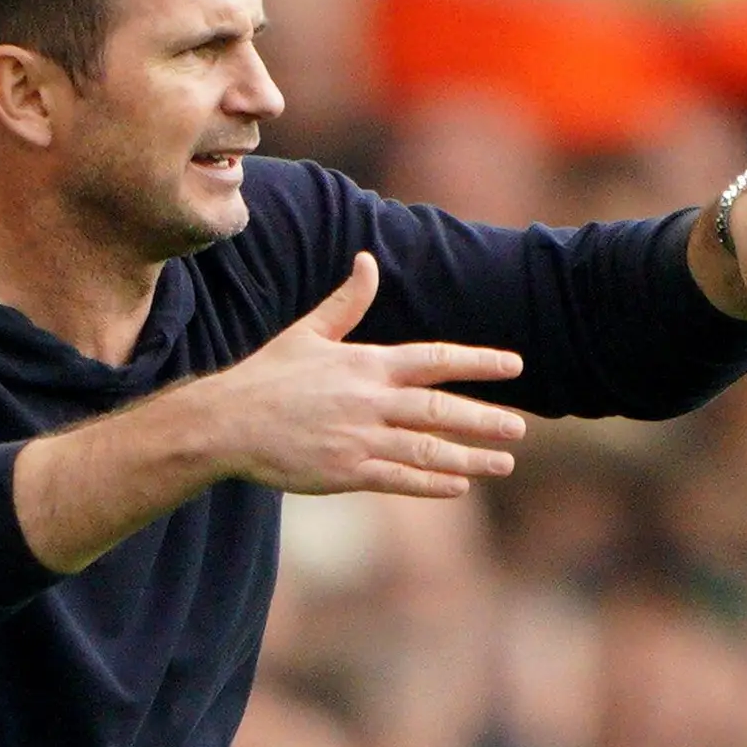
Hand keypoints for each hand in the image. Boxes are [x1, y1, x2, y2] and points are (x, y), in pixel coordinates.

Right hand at [203, 252, 532, 499]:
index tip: (515, 366)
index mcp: (366, 364)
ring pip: (427, 449)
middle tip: (519, 428)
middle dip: (484, 419)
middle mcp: (369, 401)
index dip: (478, 362)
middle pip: (440, 409)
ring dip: (470, 458)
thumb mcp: (308, 332)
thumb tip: (368, 260)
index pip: (434, 359)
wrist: (227, 423)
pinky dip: (432, 483)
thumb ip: (346, 302)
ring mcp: (359, 439)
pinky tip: (459, 486)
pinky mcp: (346, 473)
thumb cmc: (268, 377)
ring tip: (504, 463)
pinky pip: (400, 479)